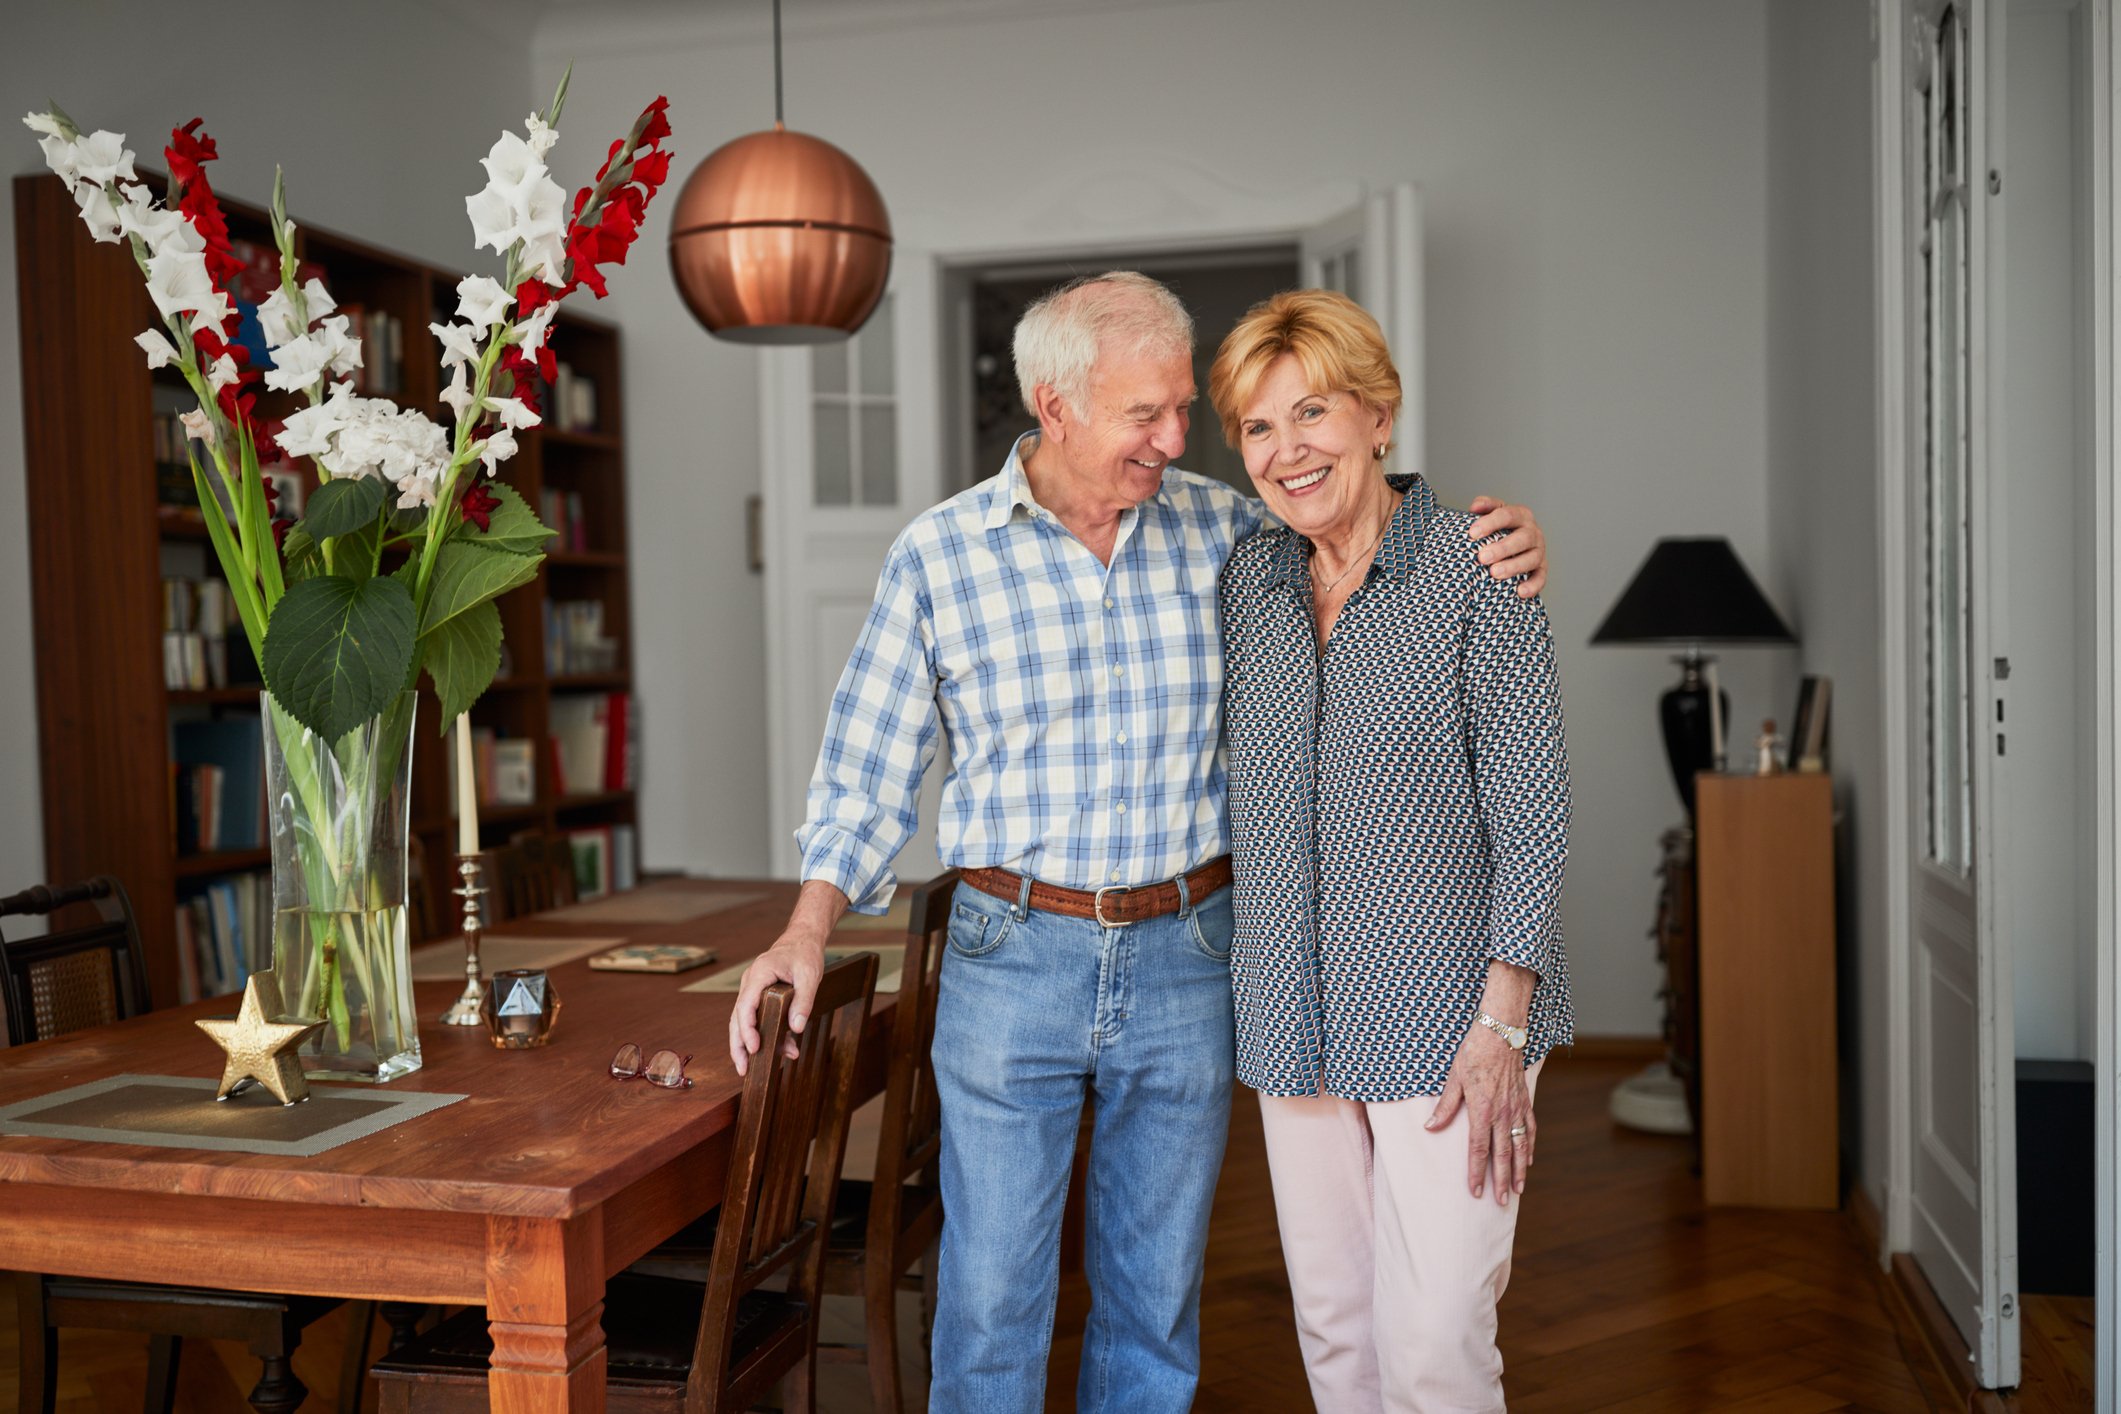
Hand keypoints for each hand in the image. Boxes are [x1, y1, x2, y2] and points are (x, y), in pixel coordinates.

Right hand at [727, 928, 825, 1075]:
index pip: (745, 1006)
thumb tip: (796, 1028)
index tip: (755, 1048)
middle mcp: (750, 983)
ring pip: (742, 1021)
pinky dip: (764, 1034)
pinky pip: (755, 1017)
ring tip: (752, 1067)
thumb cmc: (805, 953)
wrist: (802, 939)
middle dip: (738, 1045)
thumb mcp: (810, 975)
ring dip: (747, 1044)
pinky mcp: (759, 996)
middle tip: (743, 1069)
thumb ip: (803, 1001)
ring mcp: (752, 989)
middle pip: (737, 1018)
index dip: (747, 1030)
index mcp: (759, 974)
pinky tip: (781, 1048)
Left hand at [1426, 1023, 1536, 1205]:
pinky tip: (1529, 1159)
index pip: (1478, 1150)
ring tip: (1520, 1189)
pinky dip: (1530, 1146)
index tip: (1476, 1191)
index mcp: (1481, 1111)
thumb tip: (1431, 1127)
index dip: (1477, 1173)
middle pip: (1502, 1155)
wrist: (1501, 1033)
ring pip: (1520, 1146)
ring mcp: (1516, 1109)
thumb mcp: (1454, 1078)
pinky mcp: (1525, 1101)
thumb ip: (1445, 1107)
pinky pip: (1530, 1129)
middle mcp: (1502, 1114)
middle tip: (1502, 1202)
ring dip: (1520, 1170)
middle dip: (1502, 1181)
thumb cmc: (1474, 1053)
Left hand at [1466, 496, 1546, 598]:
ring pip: (1531, 558)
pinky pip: (1540, 578)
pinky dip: (1532, 585)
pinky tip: (1519, 592)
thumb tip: (1475, 507)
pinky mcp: (1541, 569)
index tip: (1472, 533)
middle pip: (1522, 538)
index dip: (1490, 523)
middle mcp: (1532, 532)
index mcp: (1520, 515)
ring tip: (1494, 573)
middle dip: (1502, 548)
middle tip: (1482, 557)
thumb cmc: (1496, 529)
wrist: (1510, 546)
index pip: (1507, 515)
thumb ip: (1484, 506)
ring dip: (1513, 566)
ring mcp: (1539, 551)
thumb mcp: (1490, 514)